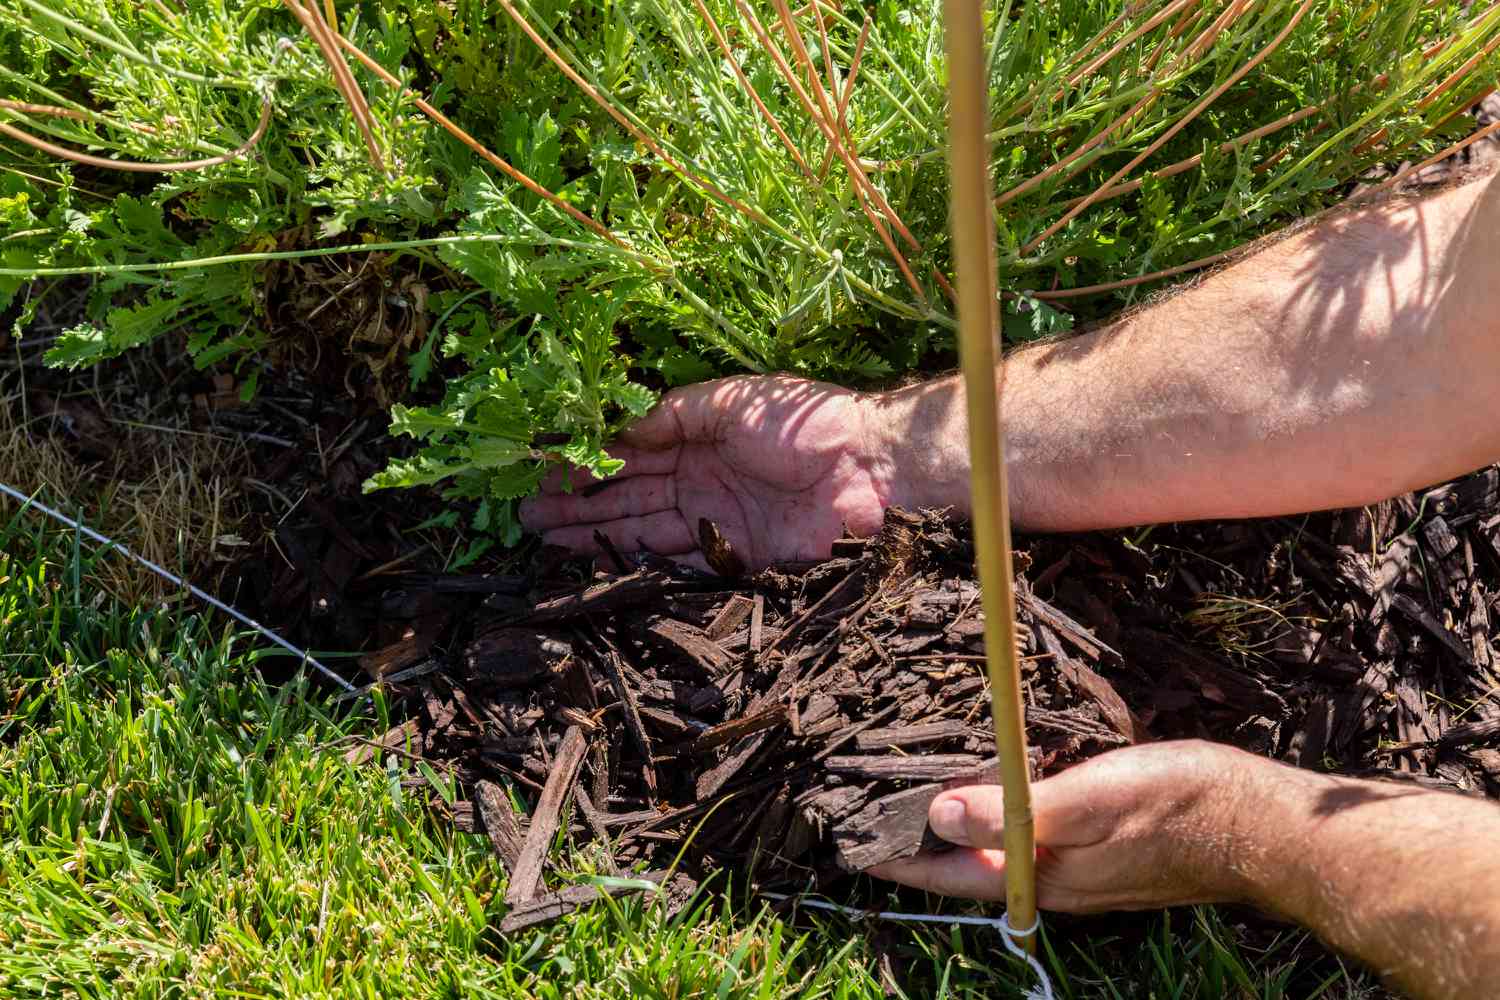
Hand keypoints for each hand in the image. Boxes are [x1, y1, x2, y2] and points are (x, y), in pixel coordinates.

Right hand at [519, 375, 895, 569]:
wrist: (869, 468)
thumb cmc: (802, 422)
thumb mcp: (729, 401)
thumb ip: (672, 414)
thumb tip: (617, 430)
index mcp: (699, 437)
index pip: (631, 450)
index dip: (588, 460)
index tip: (543, 468)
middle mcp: (701, 478)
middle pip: (628, 493)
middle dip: (577, 502)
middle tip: (525, 514)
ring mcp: (716, 519)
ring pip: (641, 528)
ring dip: (593, 532)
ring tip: (543, 539)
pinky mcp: (735, 556)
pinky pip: (676, 562)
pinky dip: (637, 562)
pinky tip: (597, 563)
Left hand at [869, 741, 1259, 912]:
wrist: (1265, 824)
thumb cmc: (1181, 804)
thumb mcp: (1089, 799)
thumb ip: (1013, 812)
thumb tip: (938, 816)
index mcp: (1044, 877)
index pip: (950, 876)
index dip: (899, 860)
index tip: (852, 843)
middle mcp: (1056, 883)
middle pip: (969, 871)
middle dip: (921, 848)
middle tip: (874, 817)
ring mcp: (1082, 872)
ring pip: (999, 856)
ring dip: (958, 834)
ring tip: (917, 806)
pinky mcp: (1105, 853)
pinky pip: (1032, 843)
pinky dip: (1000, 822)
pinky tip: (994, 794)